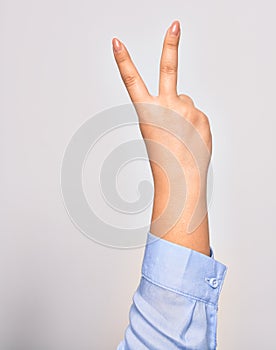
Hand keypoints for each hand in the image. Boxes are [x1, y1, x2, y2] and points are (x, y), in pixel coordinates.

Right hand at [112, 21, 210, 255]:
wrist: (181, 178)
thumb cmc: (164, 159)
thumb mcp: (157, 133)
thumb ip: (167, 111)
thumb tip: (184, 99)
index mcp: (147, 113)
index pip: (131, 82)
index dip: (123, 61)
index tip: (118, 43)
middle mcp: (166, 107)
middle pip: (168, 69)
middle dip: (171, 45)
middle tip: (175, 24)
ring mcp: (186, 110)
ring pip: (185, 103)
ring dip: (184, 116)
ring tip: (181, 136)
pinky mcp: (201, 115)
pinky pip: (196, 114)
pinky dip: (194, 124)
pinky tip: (191, 138)